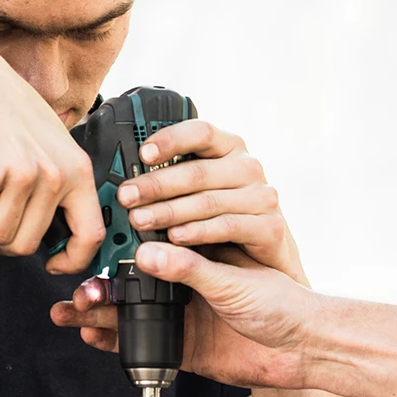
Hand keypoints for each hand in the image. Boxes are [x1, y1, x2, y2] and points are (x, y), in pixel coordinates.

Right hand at [0, 51, 103, 273]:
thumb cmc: (7, 113)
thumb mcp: (53, 144)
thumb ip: (61, 182)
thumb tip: (60, 227)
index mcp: (76, 170)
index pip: (89, 234)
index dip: (72, 260)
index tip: (55, 264)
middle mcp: (53, 175)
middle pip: (27, 244)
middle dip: (4, 241)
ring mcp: (22, 177)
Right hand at [51, 243, 322, 388]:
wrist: (304, 351)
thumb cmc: (282, 304)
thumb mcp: (234, 283)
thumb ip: (191, 269)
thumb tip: (148, 254)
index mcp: (194, 255)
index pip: (147, 243)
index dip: (116, 244)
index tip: (91, 243)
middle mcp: (182, 281)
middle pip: (126, 278)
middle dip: (96, 282)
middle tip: (75, 285)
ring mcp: (178, 314)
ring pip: (125, 311)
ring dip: (95, 311)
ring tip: (68, 312)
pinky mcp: (178, 346)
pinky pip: (137, 344)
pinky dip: (112, 342)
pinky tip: (90, 337)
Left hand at [115, 121, 304, 284]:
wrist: (264, 264)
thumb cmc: (224, 220)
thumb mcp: (197, 195)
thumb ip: (170, 183)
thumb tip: (127, 182)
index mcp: (228, 149)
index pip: (200, 132)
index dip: (170, 139)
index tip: (142, 154)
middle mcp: (247, 168)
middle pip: (197, 171)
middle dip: (156, 185)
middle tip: (126, 197)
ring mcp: (261, 196)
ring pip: (208, 200)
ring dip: (170, 211)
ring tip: (140, 220)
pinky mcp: (270, 227)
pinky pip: (228, 226)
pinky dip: (198, 232)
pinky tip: (174, 237)